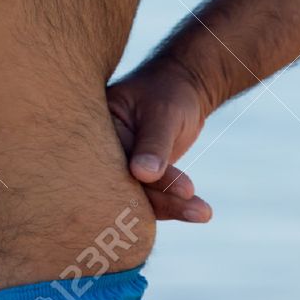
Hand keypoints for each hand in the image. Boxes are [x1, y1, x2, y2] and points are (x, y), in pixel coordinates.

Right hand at [106, 58, 212, 222]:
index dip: (144, 179)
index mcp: (96, 128)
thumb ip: (153, 144)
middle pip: (123, 184)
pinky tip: (199, 211)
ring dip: (172, 205)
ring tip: (204, 212)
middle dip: (160, 199)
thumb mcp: (163, 113)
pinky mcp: (135, 175)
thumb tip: (142, 175)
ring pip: (139, 194)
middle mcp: (102, 149)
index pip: (114, 161)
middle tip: (197, 210)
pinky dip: (175, 203)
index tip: (183, 189)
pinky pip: (150, 195)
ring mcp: (118, 164)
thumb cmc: (169, 91)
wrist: (182, 87)